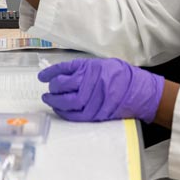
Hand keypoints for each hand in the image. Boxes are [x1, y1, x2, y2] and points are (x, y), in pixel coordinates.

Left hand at [38, 58, 163, 122]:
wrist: (138, 91)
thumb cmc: (120, 75)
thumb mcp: (101, 64)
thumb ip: (84, 68)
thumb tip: (63, 73)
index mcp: (90, 67)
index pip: (63, 69)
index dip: (50, 73)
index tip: (41, 77)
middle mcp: (89, 82)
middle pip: (62, 85)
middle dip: (52, 88)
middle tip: (47, 90)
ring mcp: (92, 99)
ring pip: (66, 102)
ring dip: (54, 101)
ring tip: (49, 99)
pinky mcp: (95, 113)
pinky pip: (75, 115)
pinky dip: (64, 113)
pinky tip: (59, 110)